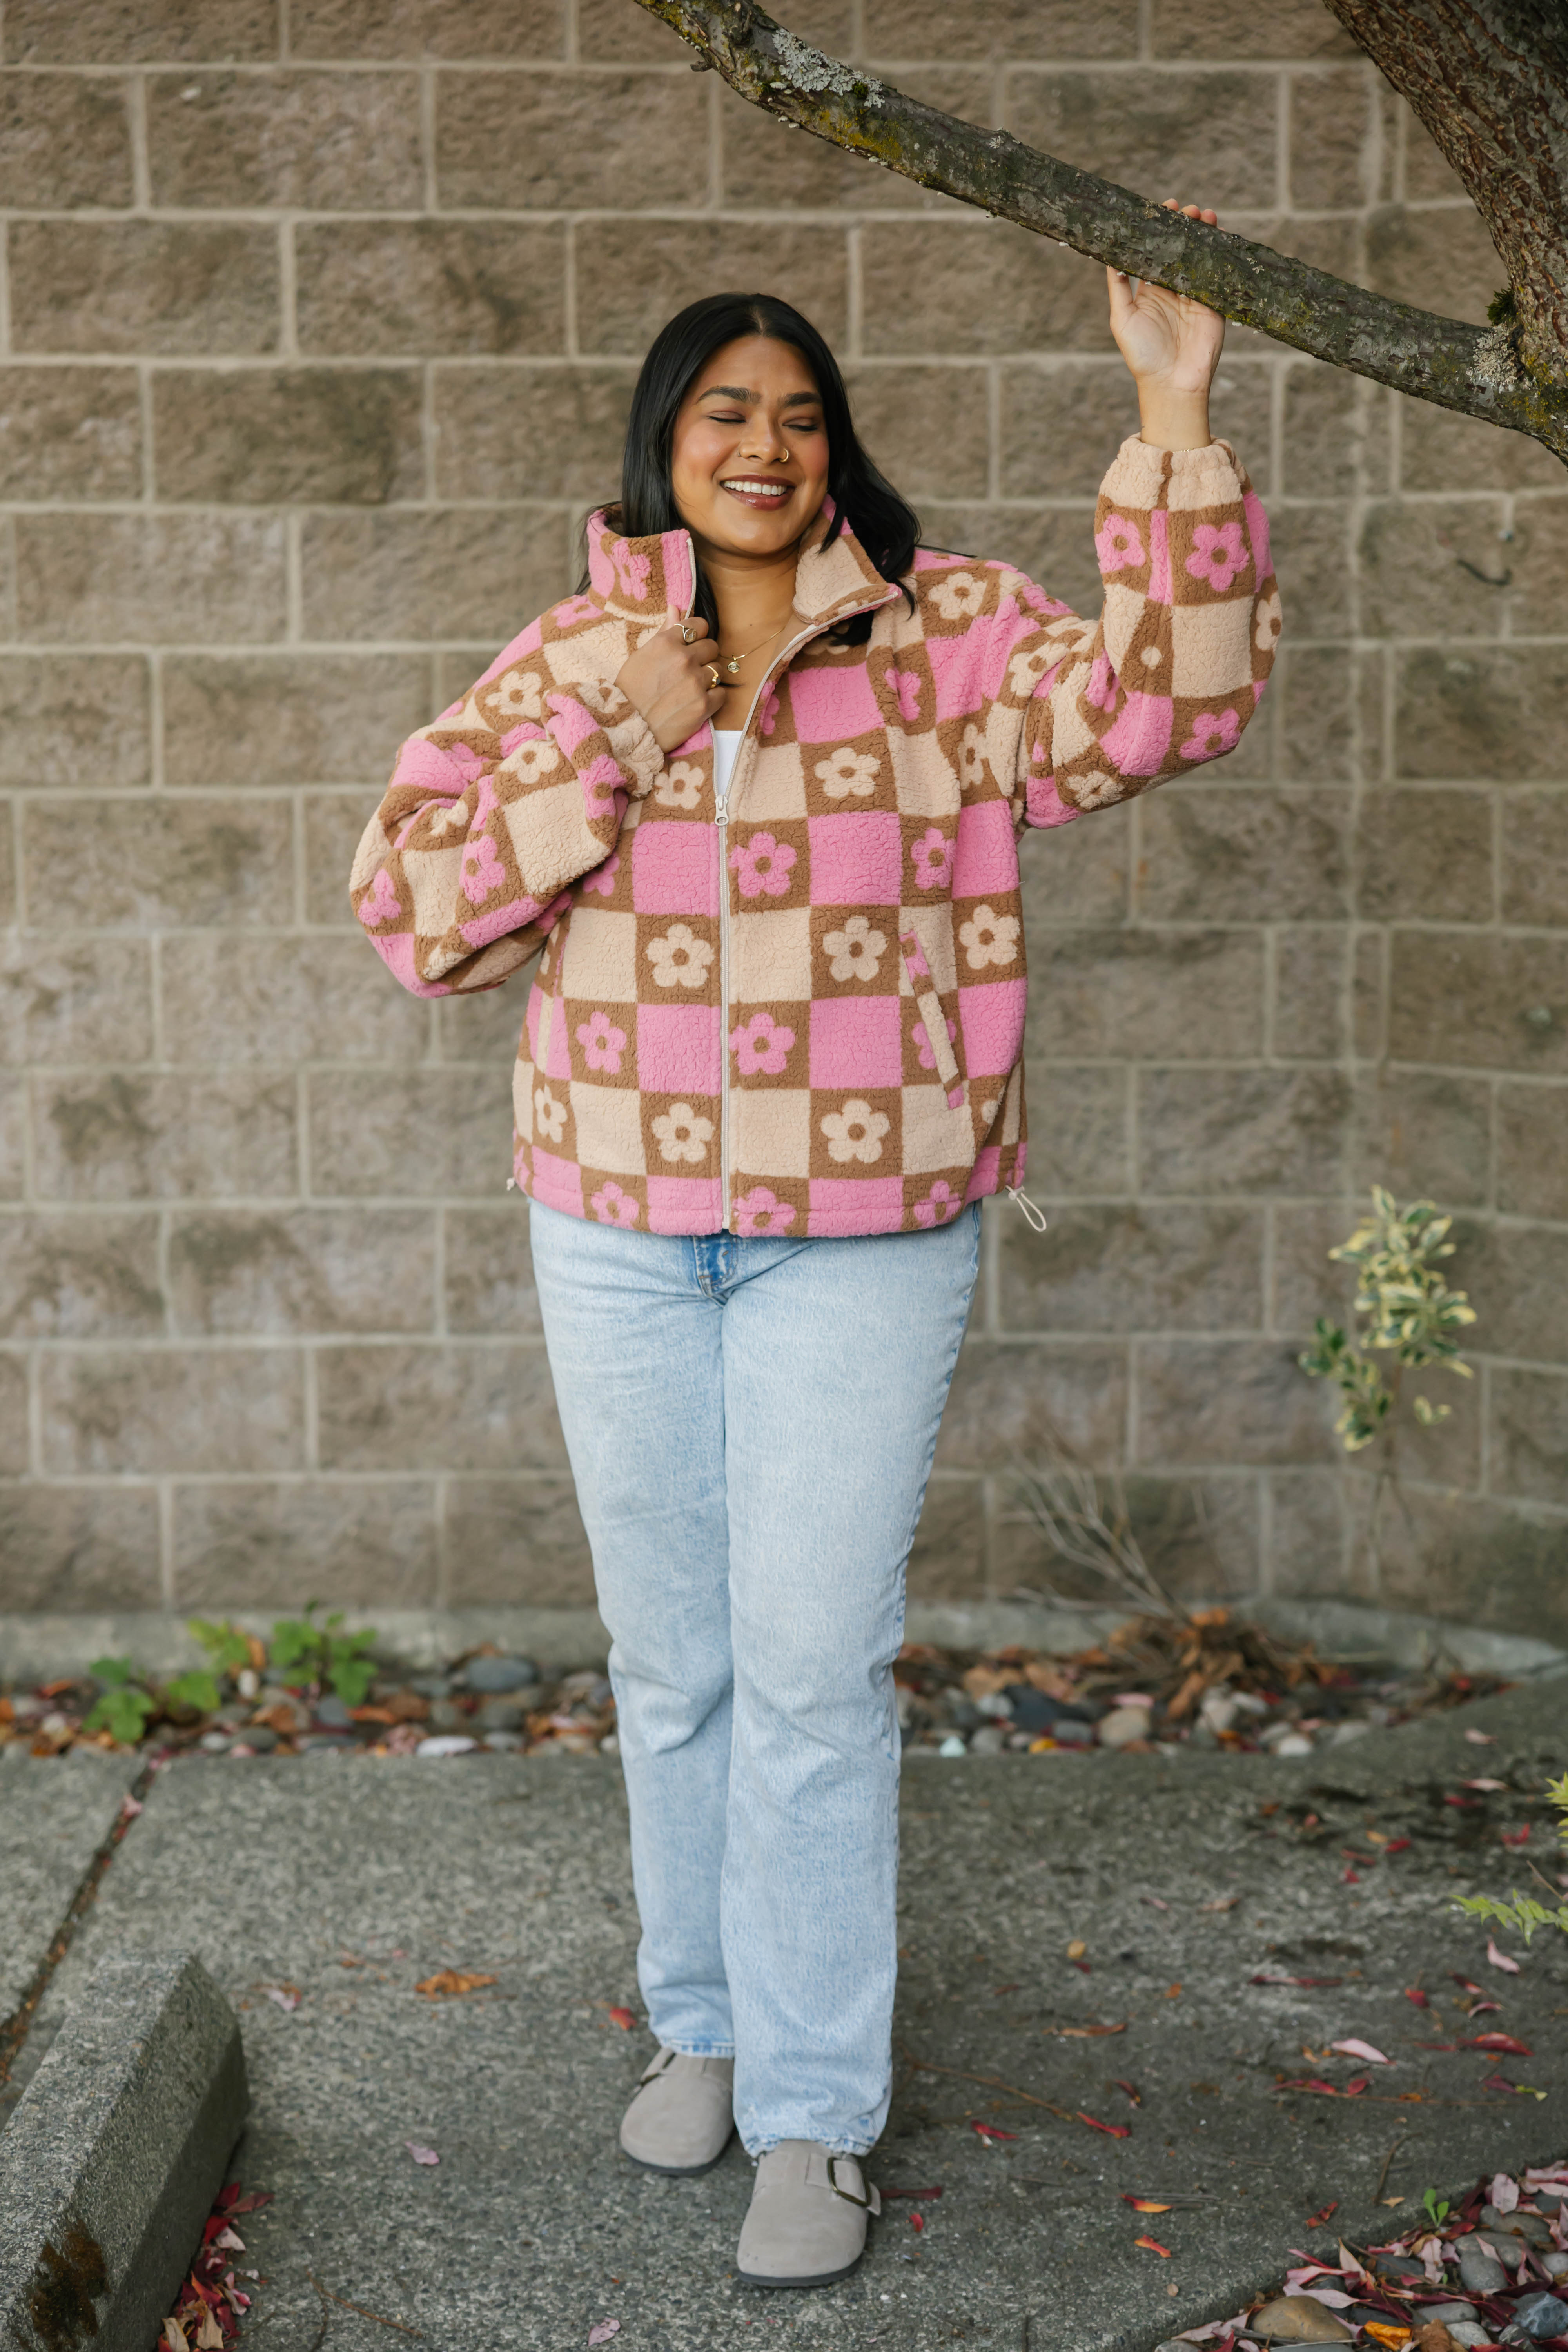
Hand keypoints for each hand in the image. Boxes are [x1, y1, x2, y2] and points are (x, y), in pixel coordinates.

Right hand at [614, 619, 726, 754]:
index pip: (698, 625)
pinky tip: (698, 701)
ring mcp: (696, 682)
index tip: (691, 645)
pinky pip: (722, 693)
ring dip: (709, 677)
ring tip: (693, 687)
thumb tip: (675, 607)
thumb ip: (663, 632)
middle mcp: (684, 659)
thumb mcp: (641, 656)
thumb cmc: (630, 690)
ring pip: (718, 669)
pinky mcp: (704, 705)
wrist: (628, 728)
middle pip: (712, 646)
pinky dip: (713, 697)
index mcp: (666, 642)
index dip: (697, 635)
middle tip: (690, 670)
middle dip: (703, 656)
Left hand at [1107, 199, 1225, 449]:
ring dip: (1202, 233)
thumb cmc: (1142, 355)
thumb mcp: (1121, 318)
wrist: (1172, 383)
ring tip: (1203, 214)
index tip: (1162, 209)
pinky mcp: (1214, 301)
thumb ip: (1118, 287)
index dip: (1159, 230)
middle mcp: (1173, 289)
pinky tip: (1218, 233)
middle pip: (1179, 248)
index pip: (1155, 252)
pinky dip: (1219, 251)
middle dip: (1184, 226)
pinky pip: (1218, 271)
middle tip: (1186, 209)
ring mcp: (1195, 293)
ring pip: (1200, 255)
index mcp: (1149, 291)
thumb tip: (1108, 256)